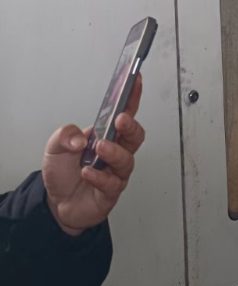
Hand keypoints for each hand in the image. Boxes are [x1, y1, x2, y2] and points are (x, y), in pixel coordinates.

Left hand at [42, 75, 144, 235]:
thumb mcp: (55, 147)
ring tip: (100, 149)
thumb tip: (80, 139)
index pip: (123, 112)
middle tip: (121, 120)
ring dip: (114, 152)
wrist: (57, 204)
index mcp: (105, 135)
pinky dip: (99, 177)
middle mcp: (114, 152)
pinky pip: (112, 183)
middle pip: (135, 136)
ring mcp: (115, 172)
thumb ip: (65, 135)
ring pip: (126, 160)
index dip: (132, 97)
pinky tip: (87, 173)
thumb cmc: (63, 172)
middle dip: (131, 126)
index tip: (135, 81)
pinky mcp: (110, 192)